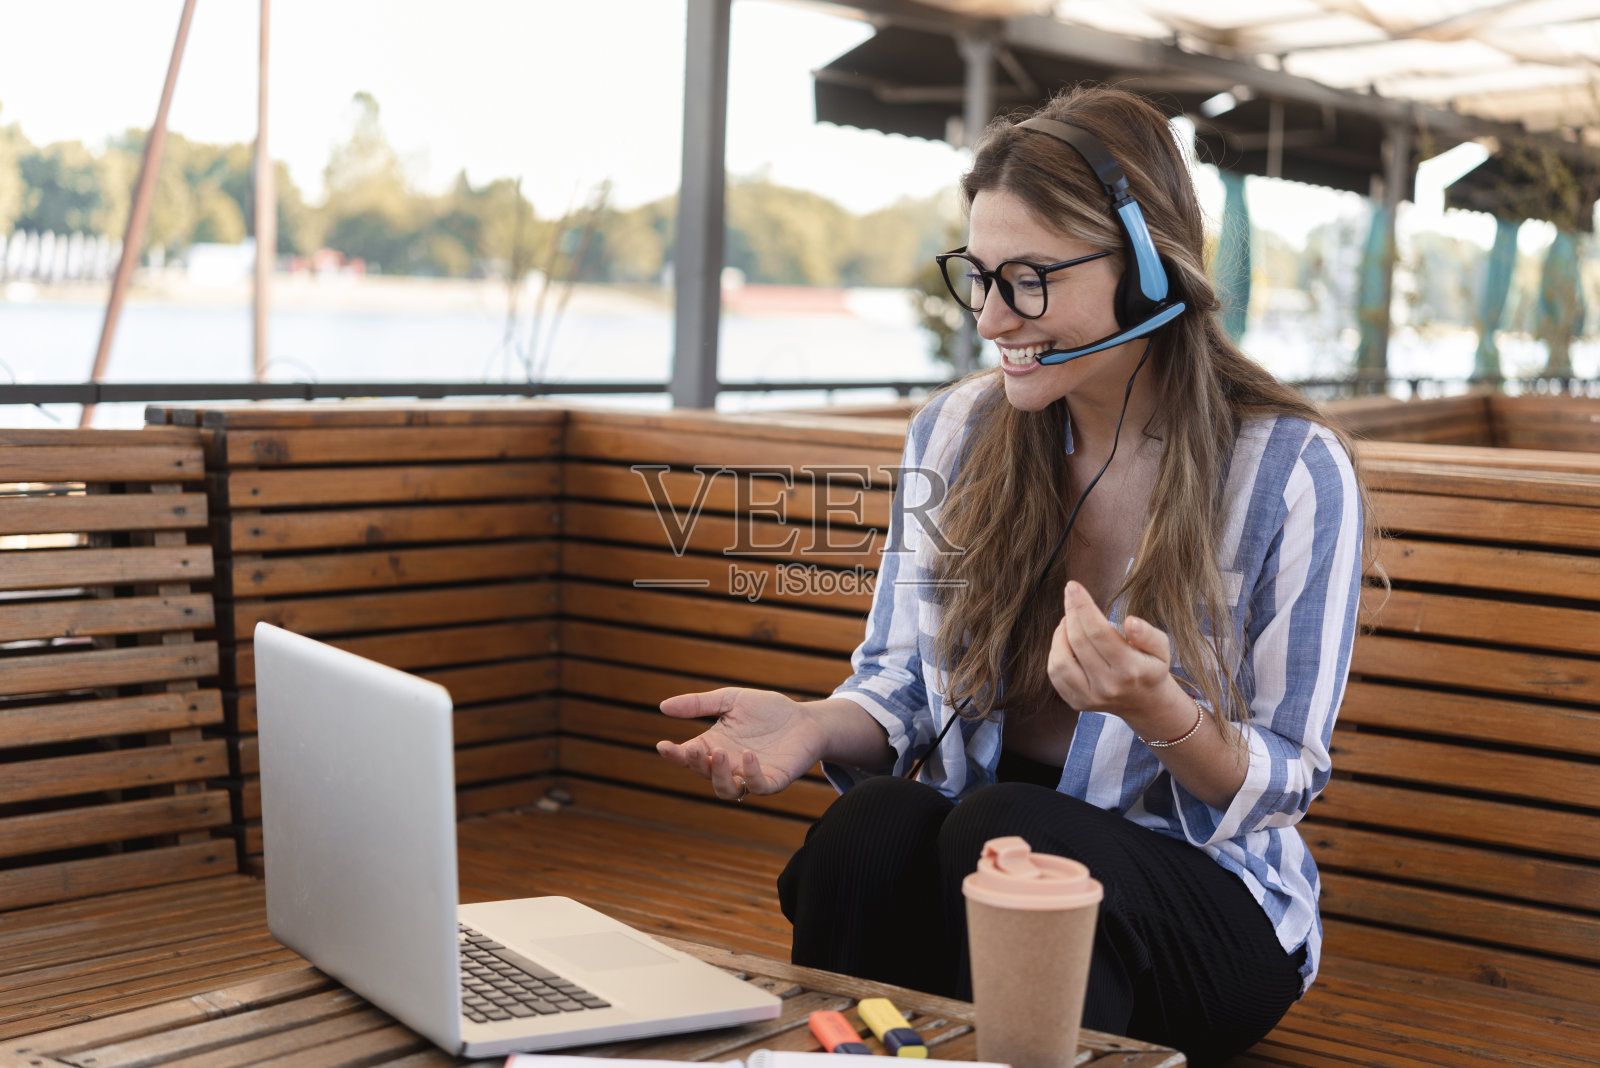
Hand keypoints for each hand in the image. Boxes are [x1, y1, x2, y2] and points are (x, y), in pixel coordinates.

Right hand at [656, 688, 824, 800]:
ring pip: (727, 790)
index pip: (688, 757)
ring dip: (718, 776)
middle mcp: (729, 765)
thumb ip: (699, 704)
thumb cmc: (768, 710)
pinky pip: (758, 787)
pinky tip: (748, 755)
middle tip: (697, 748)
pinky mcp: (773, 780)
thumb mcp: (730, 700)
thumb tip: (662, 706)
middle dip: (697, 763)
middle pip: (705, 774)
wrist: (805, 718)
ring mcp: (750, 775)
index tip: (662, 745)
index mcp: (714, 746)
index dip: (674, 755)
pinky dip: (751, 775)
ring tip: (719, 753)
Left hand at [1047, 581, 1172, 718]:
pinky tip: (1065, 640)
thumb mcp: (1161, 648)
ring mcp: (1090, 698)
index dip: (1082, 606)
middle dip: (1071, 613)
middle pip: (1078, 642)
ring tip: (1069, 620)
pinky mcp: (1077, 703)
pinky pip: (1055, 675)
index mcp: (1130, 669)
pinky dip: (1055, 652)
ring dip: (1059, 634)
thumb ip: (1148, 634)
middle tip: (1071, 595)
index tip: (1073, 586)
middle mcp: (1108, 686)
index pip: (1098, 632)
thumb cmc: (1150, 667)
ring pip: (1060, 661)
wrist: (1145, 703)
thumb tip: (1131, 622)